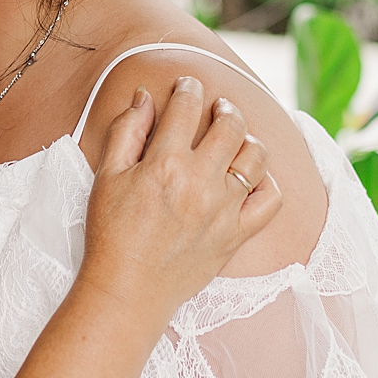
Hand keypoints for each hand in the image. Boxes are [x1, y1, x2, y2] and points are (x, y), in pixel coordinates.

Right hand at [79, 77, 280, 319]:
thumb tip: (145, 97)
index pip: (187, 107)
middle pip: (230, 125)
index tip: (187, 86)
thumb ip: (127, 131)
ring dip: (248, 139)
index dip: (188, 87)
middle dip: (225, 107)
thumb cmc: (111, 234)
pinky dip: (268, 182)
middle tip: (218, 107)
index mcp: (165, 163)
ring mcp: (223, 210)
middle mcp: (200, 182)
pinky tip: (253, 177)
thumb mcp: (106, 176)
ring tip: (237, 139)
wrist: (127, 291)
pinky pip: (270, 200)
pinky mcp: (236, 235)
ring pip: (256, 157)